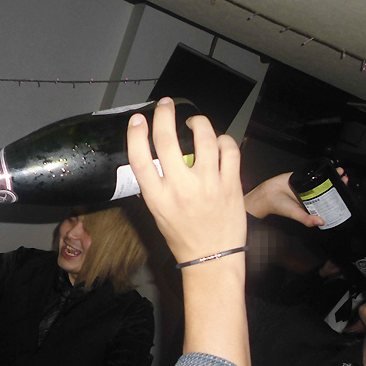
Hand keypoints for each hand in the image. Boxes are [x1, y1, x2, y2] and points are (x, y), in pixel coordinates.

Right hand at [127, 97, 245, 264]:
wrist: (212, 259)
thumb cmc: (184, 238)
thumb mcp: (158, 213)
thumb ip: (156, 185)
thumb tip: (156, 156)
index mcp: (158, 198)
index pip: (139, 158)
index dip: (135, 133)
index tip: (137, 120)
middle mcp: (181, 188)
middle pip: (167, 139)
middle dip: (164, 114)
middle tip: (166, 105)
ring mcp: (208, 185)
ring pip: (204, 137)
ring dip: (198, 122)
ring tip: (195, 122)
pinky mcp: (230, 185)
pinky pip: (229, 150)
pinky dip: (223, 140)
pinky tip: (218, 142)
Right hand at [243, 168, 347, 226]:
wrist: (266, 194)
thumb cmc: (279, 207)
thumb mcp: (296, 214)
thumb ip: (307, 219)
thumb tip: (322, 222)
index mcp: (311, 204)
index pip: (328, 199)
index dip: (337, 195)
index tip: (344, 190)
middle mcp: (310, 194)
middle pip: (327, 187)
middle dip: (336, 183)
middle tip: (344, 178)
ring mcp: (305, 184)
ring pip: (321, 178)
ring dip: (330, 174)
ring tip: (339, 170)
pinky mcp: (300, 176)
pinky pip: (311, 172)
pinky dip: (319, 168)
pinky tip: (327, 165)